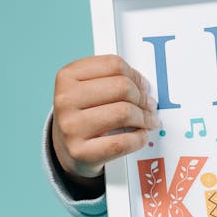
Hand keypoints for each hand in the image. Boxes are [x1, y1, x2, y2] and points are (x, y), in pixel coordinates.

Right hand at [52, 55, 158, 185]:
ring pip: (124, 113)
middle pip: (122, 87)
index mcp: (67, 77)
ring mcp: (71, 127)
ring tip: (149, 121)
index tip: (143, 85)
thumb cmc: (82, 115)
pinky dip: (139, 138)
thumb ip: (113, 80)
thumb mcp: (87, 89)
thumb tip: (144, 86)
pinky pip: (122, 142)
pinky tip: (140, 135)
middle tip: (150, 105)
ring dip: (145, 118)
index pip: (114, 65)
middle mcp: (66, 100)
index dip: (136, 76)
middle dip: (143, 97)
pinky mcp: (81, 152)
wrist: (66, 149)